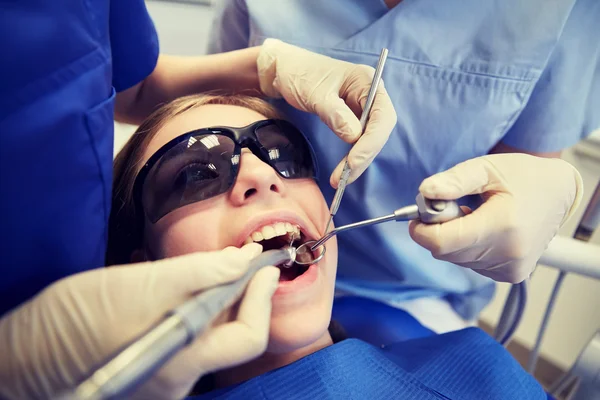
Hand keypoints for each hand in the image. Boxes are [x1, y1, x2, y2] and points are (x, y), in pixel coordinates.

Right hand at [0, 243, 279, 399]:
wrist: (24, 355)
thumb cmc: (75, 319)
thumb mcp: (141, 285)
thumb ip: (198, 273)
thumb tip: (241, 261)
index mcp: (181, 363)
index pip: (247, 335)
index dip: (261, 295)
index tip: (265, 263)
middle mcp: (180, 381)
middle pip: (234, 337)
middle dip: (246, 297)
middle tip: (247, 264)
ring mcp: (166, 379)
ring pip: (212, 336)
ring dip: (222, 301)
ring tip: (215, 271)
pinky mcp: (153, 370)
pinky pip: (191, 339)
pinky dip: (199, 311)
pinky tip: (185, 291)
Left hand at [257, 38, 396, 186]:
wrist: (285, 70)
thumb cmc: (299, 74)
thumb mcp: (315, 93)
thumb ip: (335, 114)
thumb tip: (354, 137)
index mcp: (367, 81)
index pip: (382, 116)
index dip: (371, 142)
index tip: (354, 161)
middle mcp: (370, 95)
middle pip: (378, 132)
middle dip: (363, 156)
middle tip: (344, 178)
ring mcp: (362, 108)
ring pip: (369, 141)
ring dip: (358, 162)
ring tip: (340, 180)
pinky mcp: (352, 119)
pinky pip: (358, 142)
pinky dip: (351, 158)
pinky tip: (342, 171)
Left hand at [409, 154, 582, 282]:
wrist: (559, 192)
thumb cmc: (523, 176)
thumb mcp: (486, 168)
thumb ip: (454, 180)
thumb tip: (425, 192)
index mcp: (502, 227)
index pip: (441, 242)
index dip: (421, 229)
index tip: (419, 213)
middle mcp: (507, 255)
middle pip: (445, 251)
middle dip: (439, 228)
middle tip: (455, 205)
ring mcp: (511, 269)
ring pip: (456, 259)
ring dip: (454, 238)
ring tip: (475, 215)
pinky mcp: (511, 275)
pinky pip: (470, 264)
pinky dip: (468, 247)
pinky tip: (485, 229)